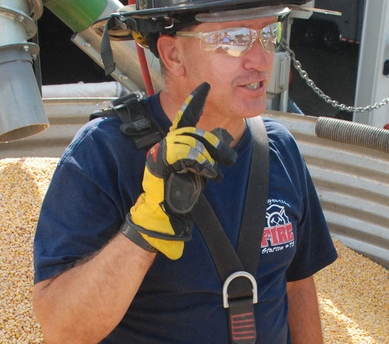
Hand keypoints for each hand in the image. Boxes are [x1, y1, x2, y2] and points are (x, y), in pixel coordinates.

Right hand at [126, 82, 235, 259]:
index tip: (204, 86)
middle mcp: (166, 144)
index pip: (186, 118)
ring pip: (191, 142)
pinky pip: (185, 155)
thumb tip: (224, 136)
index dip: (194, 102)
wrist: (160, 213)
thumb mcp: (198, 169)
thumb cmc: (179, 193)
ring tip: (213, 172)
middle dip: (214, 144)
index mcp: (174, 143)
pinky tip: (207, 174)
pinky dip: (200, 164)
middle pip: (194, 132)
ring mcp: (161, 153)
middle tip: (228, 158)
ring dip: (208, 157)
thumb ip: (206, 152)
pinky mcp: (161, 164)